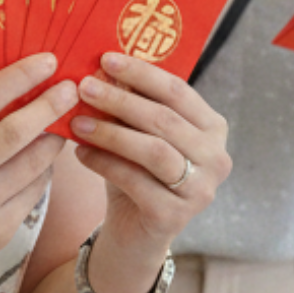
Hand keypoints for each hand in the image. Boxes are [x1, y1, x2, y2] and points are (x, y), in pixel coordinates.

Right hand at [0, 53, 73, 277]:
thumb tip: (26, 85)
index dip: (20, 76)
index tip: (48, 61)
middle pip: (15, 131)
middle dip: (50, 106)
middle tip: (71, 89)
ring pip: (33, 163)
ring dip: (54, 139)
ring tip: (63, 125)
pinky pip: (35, 190)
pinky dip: (44, 171)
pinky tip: (43, 162)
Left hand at [68, 52, 230, 253]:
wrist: (134, 233)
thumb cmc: (136, 173)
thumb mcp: (135, 133)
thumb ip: (130, 103)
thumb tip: (104, 66)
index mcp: (212, 128)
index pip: (178, 91)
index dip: (141, 73)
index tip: (105, 59)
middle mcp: (216, 158)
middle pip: (164, 119)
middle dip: (120, 100)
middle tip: (83, 87)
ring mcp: (200, 190)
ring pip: (153, 150)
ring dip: (111, 132)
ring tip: (77, 122)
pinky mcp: (175, 216)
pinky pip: (136, 181)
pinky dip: (105, 164)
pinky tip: (81, 154)